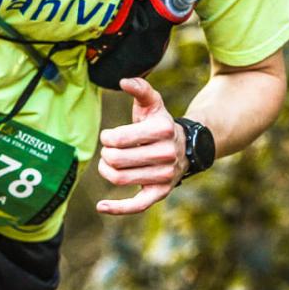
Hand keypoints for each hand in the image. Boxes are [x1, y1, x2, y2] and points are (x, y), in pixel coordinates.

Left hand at [96, 77, 187, 214]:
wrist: (187, 147)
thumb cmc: (161, 123)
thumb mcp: (153, 103)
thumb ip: (140, 89)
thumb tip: (123, 81)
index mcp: (162, 129)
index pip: (119, 139)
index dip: (107, 138)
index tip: (109, 136)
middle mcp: (166, 154)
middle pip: (116, 160)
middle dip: (106, 155)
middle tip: (109, 151)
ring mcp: (165, 176)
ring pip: (121, 179)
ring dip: (107, 171)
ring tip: (109, 163)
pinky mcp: (161, 193)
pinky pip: (137, 205)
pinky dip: (117, 208)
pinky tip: (101, 206)